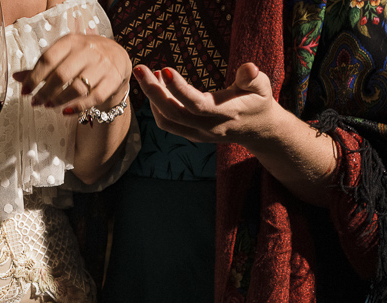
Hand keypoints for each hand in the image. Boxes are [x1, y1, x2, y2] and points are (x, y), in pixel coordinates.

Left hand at [13, 34, 129, 112]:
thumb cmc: (84, 58)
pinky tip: (65, 111)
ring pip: (77, 88)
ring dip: (59, 100)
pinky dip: (77, 107)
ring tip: (49, 106)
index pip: (48, 59)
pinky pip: (93, 98)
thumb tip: (16, 77)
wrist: (117, 58)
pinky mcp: (113, 80)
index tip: (25, 91)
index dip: (33, 77)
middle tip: (35, 102)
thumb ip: (42, 67)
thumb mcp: (64, 55)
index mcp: (71, 41)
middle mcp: (88, 50)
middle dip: (44, 92)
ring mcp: (102, 65)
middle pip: (61, 75)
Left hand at [134, 62, 279, 146]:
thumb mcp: (262, 87)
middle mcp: (208, 128)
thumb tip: (249, 67)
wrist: (258, 130)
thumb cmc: (258, 101)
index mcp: (225, 114)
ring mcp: (197, 134)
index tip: (165, 69)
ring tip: (148, 74)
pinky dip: (157, 107)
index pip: (196, 104)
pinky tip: (156, 87)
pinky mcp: (190, 135)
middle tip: (140, 69)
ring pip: (166, 120)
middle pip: (173, 113)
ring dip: (152, 98)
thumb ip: (253, 78)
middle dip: (153, 91)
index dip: (179, 89)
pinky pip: (167, 124)